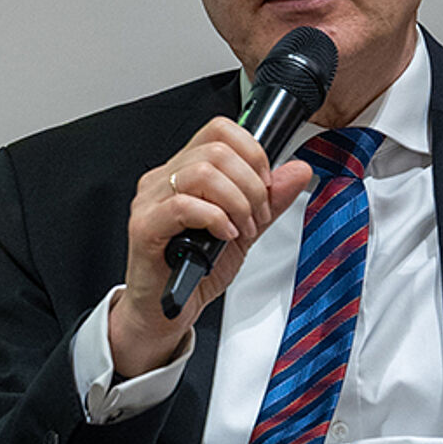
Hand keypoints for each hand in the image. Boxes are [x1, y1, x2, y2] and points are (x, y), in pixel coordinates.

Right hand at [108, 115, 311, 379]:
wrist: (167, 313)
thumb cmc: (195, 272)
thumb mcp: (244, 231)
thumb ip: (270, 201)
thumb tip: (298, 171)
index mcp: (184, 171)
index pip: (219, 130)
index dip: (252, 153)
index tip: (266, 186)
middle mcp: (164, 179)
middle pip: (215, 150)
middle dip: (251, 185)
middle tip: (258, 217)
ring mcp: (150, 200)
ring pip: (201, 172)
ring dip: (236, 201)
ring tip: (242, 228)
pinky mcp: (144, 226)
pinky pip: (182, 205)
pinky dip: (214, 218)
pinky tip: (224, 235)